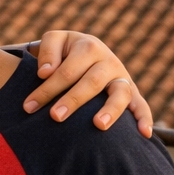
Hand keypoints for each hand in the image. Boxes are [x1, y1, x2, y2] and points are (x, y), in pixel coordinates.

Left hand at [24, 31, 153, 137]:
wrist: (85, 50)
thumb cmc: (63, 50)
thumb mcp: (54, 41)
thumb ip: (47, 51)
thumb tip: (46, 73)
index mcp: (88, 46)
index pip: (66, 71)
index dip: (47, 88)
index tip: (28, 106)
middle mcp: (109, 61)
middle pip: (91, 83)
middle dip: (71, 101)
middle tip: (54, 117)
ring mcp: (122, 77)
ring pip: (120, 94)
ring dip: (110, 110)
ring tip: (98, 126)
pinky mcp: (132, 91)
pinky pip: (141, 105)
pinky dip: (144, 118)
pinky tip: (144, 134)